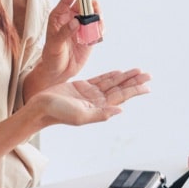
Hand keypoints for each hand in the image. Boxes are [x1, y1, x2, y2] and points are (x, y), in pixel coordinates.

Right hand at [30, 69, 150, 126]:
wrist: (40, 107)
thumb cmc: (58, 113)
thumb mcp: (81, 116)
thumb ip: (101, 114)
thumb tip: (121, 110)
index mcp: (98, 108)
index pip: (121, 97)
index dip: (134, 90)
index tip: (147, 86)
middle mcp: (97, 101)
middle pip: (120, 89)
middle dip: (134, 81)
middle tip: (148, 75)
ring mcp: (90, 94)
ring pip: (112, 83)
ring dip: (125, 77)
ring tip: (138, 71)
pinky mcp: (81, 87)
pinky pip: (100, 79)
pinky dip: (110, 76)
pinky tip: (119, 73)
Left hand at [40, 0, 102, 82]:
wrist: (59, 72)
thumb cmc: (51, 56)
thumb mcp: (54, 45)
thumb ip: (64, 32)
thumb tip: (76, 21)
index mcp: (59, 16)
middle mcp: (71, 18)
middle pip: (83, 4)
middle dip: (90, 3)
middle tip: (93, 6)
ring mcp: (82, 27)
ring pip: (93, 14)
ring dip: (97, 15)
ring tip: (98, 21)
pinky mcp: (90, 36)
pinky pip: (98, 27)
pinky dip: (101, 27)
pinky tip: (100, 32)